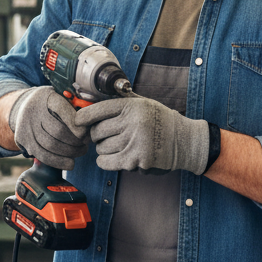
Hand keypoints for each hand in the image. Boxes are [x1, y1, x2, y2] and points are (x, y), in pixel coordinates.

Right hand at [7, 87, 89, 169]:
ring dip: (69, 152)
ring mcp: (25, 126)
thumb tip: (89, 124)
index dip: (75, 123)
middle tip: (86, 143)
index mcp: (46, 96)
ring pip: (50, 145)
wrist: (23, 106)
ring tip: (81, 151)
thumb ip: (75, 105)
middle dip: (75, 141)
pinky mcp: (22, 139)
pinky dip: (58, 162)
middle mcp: (32, 110)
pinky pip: (42, 155)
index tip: (85, 133)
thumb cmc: (51, 103)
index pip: (61, 109)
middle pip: (57, 130)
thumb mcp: (61, 96)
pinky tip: (70, 163)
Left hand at [73, 96, 208, 173]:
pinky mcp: (136, 160)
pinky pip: (107, 162)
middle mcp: (132, 122)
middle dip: (96, 135)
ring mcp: (134, 142)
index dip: (83, 117)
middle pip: (97, 131)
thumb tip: (92, 99)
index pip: (98, 110)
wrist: (184, 141)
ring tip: (115, 145)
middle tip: (104, 136)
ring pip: (101, 148)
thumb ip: (121, 101)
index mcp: (131, 106)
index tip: (77, 121)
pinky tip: (111, 157)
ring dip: (103, 149)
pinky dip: (104, 161)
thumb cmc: (160, 121)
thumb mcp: (143, 103)